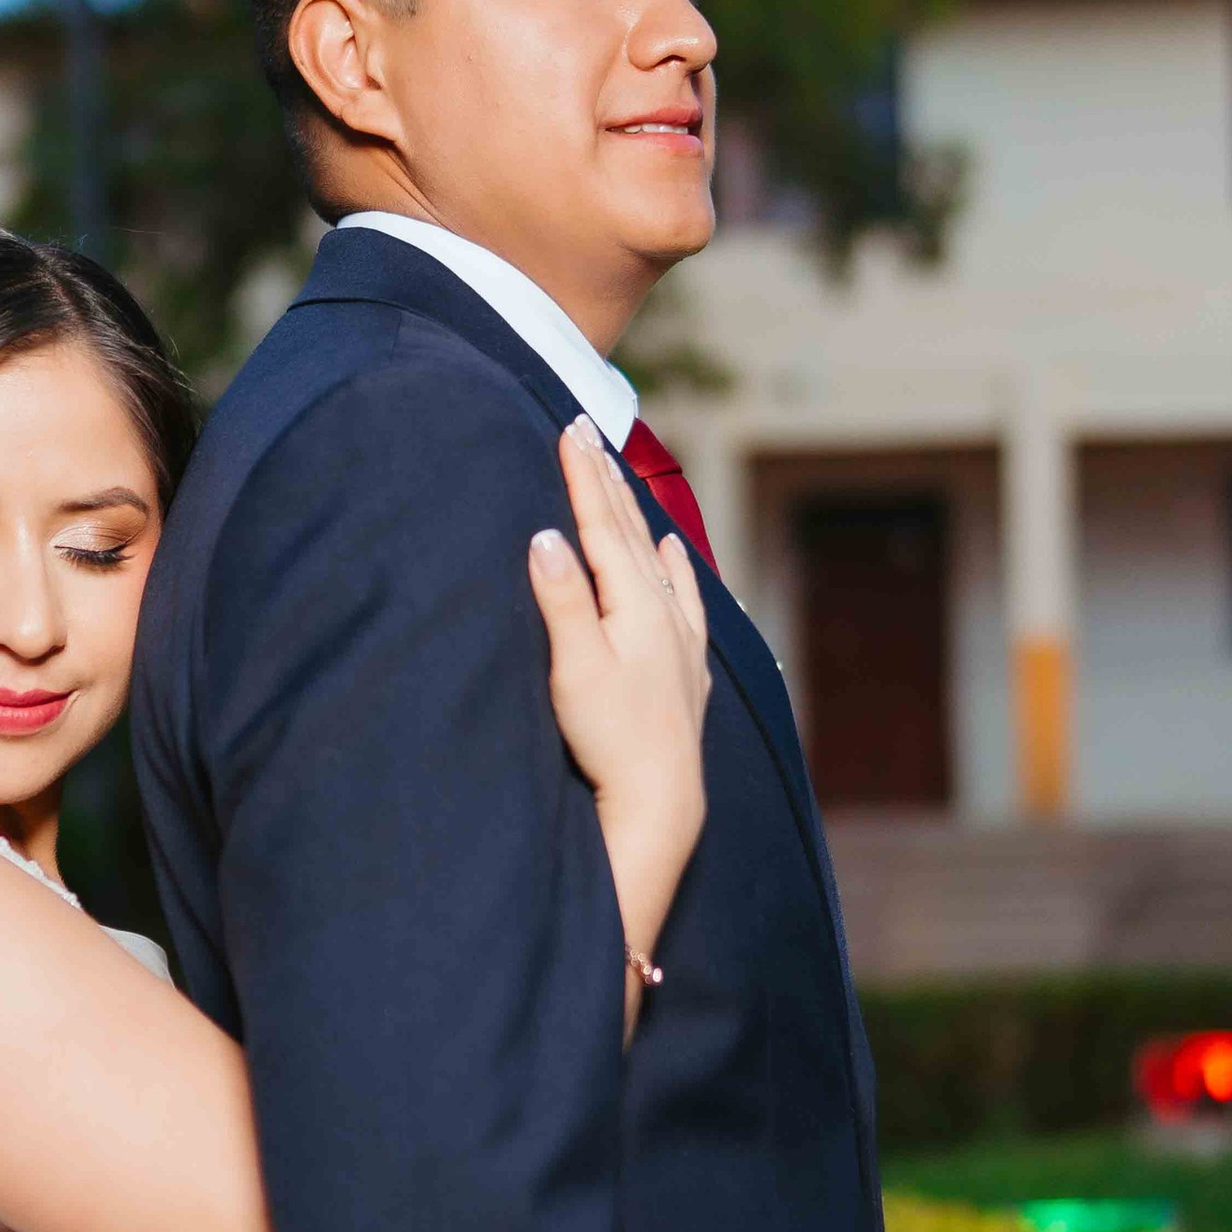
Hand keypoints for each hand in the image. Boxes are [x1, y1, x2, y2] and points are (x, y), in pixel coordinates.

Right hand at [529, 419, 710, 985]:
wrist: (661, 802)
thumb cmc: (612, 740)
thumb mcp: (576, 668)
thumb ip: (562, 600)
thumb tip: (546, 537)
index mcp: (633, 604)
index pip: (602, 525)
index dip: (583, 476)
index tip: (569, 428)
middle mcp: (662, 612)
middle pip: (629, 532)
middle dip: (604, 480)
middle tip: (586, 431)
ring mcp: (678, 639)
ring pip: (655, 558)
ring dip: (634, 515)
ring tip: (620, 476)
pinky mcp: (684, 667)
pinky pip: (684, 596)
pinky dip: (675, 565)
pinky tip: (674, 552)